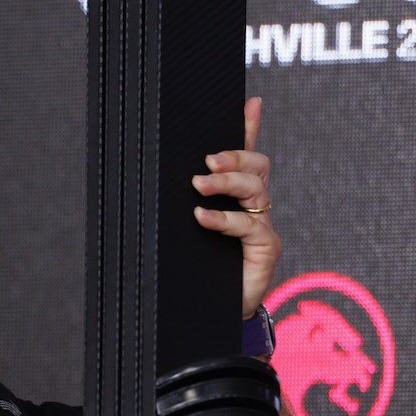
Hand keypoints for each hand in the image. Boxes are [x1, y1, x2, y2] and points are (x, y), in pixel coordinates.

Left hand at [191, 96, 280, 318]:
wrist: (214, 313)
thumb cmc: (196, 268)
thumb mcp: (184, 230)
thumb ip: (181, 203)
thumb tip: (150, 176)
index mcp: (236, 197)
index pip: (245, 155)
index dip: (250, 127)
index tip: (250, 102)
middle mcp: (253, 207)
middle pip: (257, 166)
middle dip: (234, 157)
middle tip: (206, 163)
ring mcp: (262, 226)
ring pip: (255, 190)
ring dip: (227, 184)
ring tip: (199, 187)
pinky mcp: (265, 248)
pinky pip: (250, 226)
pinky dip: (224, 219)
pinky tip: (203, 218)